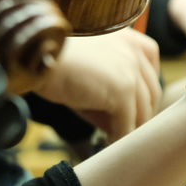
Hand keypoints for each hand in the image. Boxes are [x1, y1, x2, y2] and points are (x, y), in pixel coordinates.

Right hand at [34, 28, 160, 139]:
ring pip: (142, 111)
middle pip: (151, 92)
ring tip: (117, 145)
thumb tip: (119, 126)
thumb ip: (109, 90)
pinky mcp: (123, 89)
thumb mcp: (88, 70)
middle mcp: (134, 51)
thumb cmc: (53, 61)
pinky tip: (107, 146)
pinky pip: (127, 124)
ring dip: (130, 130)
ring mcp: (131, 69)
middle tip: (125, 132)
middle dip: (140, 115)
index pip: (151, 66)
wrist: (35, 53)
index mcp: (127, 38)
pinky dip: (118, 139)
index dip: (145, 90)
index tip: (137, 107)